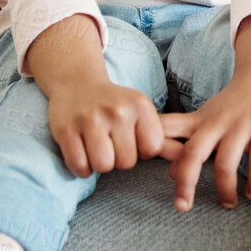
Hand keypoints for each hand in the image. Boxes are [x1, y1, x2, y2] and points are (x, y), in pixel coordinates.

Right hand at [46, 76, 174, 179]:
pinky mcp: (66, 130)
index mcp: (140, 105)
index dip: (141, 151)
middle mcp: (118, 111)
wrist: (76, 83)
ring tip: (96, 147)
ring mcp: (90, 119)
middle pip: (127, 162)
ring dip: (100, 164)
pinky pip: (80, 166)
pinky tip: (82, 151)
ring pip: (104, 166)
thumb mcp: (141, 113)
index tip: (130, 139)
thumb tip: (184, 155)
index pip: (151, 149)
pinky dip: (81, 167)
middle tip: (110, 142)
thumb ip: (163, 137)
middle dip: (118, 159)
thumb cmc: (114, 105)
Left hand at [159, 70, 250, 211]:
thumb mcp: (207, 117)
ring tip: (228, 204)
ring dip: (225, 189)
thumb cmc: (234, 101)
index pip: (168, 131)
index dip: (152, 146)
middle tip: (182, 207)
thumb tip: (170, 173)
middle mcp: (217, 123)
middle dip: (185, 182)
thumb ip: (187, 141)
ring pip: (226, 163)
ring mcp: (242, 126)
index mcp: (200, 121)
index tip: (141, 165)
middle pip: (193, 154)